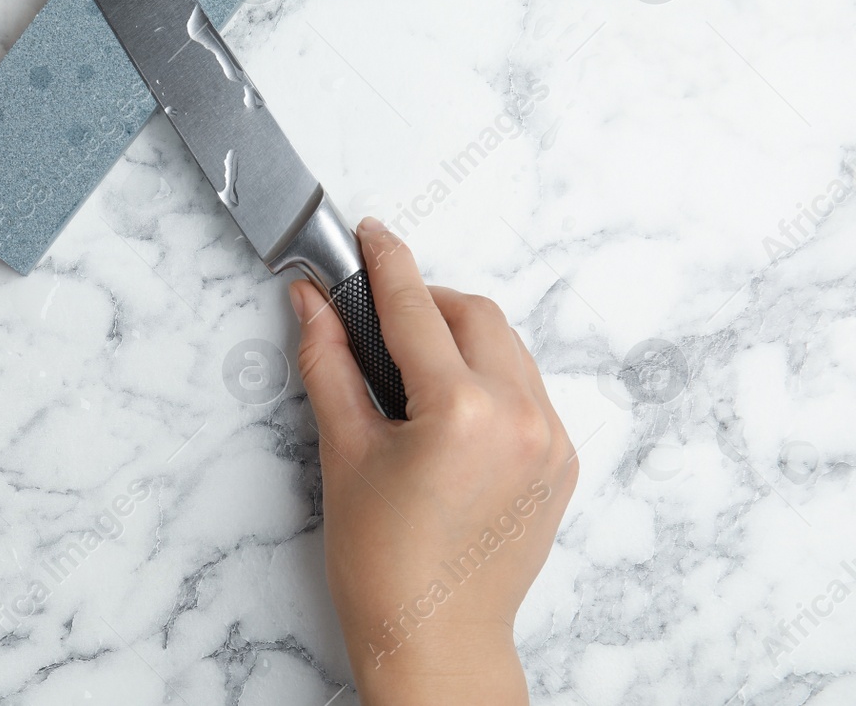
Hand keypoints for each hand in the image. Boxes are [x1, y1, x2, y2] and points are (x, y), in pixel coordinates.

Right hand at [291, 217, 576, 704]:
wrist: (435, 639)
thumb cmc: (384, 565)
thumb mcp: (343, 450)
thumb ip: (328, 362)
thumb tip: (312, 304)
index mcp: (463, 411)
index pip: (417, 307)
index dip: (386, 262)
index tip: (370, 234)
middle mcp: (521, 417)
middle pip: (475, 313)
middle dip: (426, 300)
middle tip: (378, 314)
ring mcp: (550, 440)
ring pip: (507, 346)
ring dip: (460, 335)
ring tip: (410, 364)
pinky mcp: (561, 461)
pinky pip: (528, 387)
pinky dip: (489, 375)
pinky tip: (447, 404)